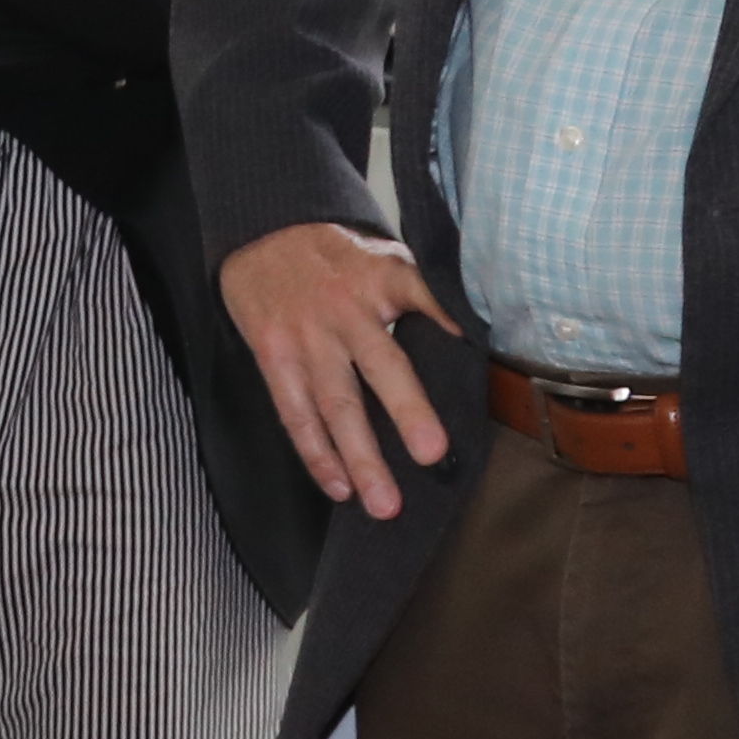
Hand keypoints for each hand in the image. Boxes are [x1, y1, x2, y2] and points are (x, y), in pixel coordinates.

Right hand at [223, 220, 456, 519]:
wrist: (263, 235)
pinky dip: (316, 453)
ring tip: (383, 503)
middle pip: (380, 365)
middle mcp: (346, 310)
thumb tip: (475, 337)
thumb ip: (428, 293)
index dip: (446, 321)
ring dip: (359, 457)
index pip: (423, 297)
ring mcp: (306, 337)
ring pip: (335, 404)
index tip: (471, 351)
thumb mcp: (389, 255)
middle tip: (432, 455)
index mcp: (382, 279)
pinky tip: (338, 487)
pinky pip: (295, 413)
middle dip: (406, 412)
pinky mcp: (274, 356)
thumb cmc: (339, 256)